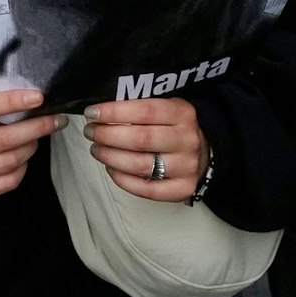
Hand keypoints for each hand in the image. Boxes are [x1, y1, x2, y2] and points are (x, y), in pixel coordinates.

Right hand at [0, 90, 63, 198]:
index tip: (39, 98)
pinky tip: (23, 159)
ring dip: (30, 148)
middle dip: (35, 129)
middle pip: (3, 139)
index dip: (14, 101)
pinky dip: (22, 169)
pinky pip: (8, 181)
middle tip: (54, 121)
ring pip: (9, 161)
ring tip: (36, 140)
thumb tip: (36, 102)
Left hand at [82, 97, 209, 201]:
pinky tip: (111, 169)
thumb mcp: (167, 108)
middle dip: (107, 135)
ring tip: (96, 150)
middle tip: (90, 132)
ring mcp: (186, 166)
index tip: (92, 113)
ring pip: (140, 165)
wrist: (205, 152)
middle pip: (140, 139)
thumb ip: (141, 107)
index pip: (144, 110)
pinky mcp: (182, 189)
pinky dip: (123, 180)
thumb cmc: (174, 127)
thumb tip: (101, 111)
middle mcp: (187, 139)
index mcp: (182, 113)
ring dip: (111, 157)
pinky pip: (147, 189)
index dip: (114, 112)